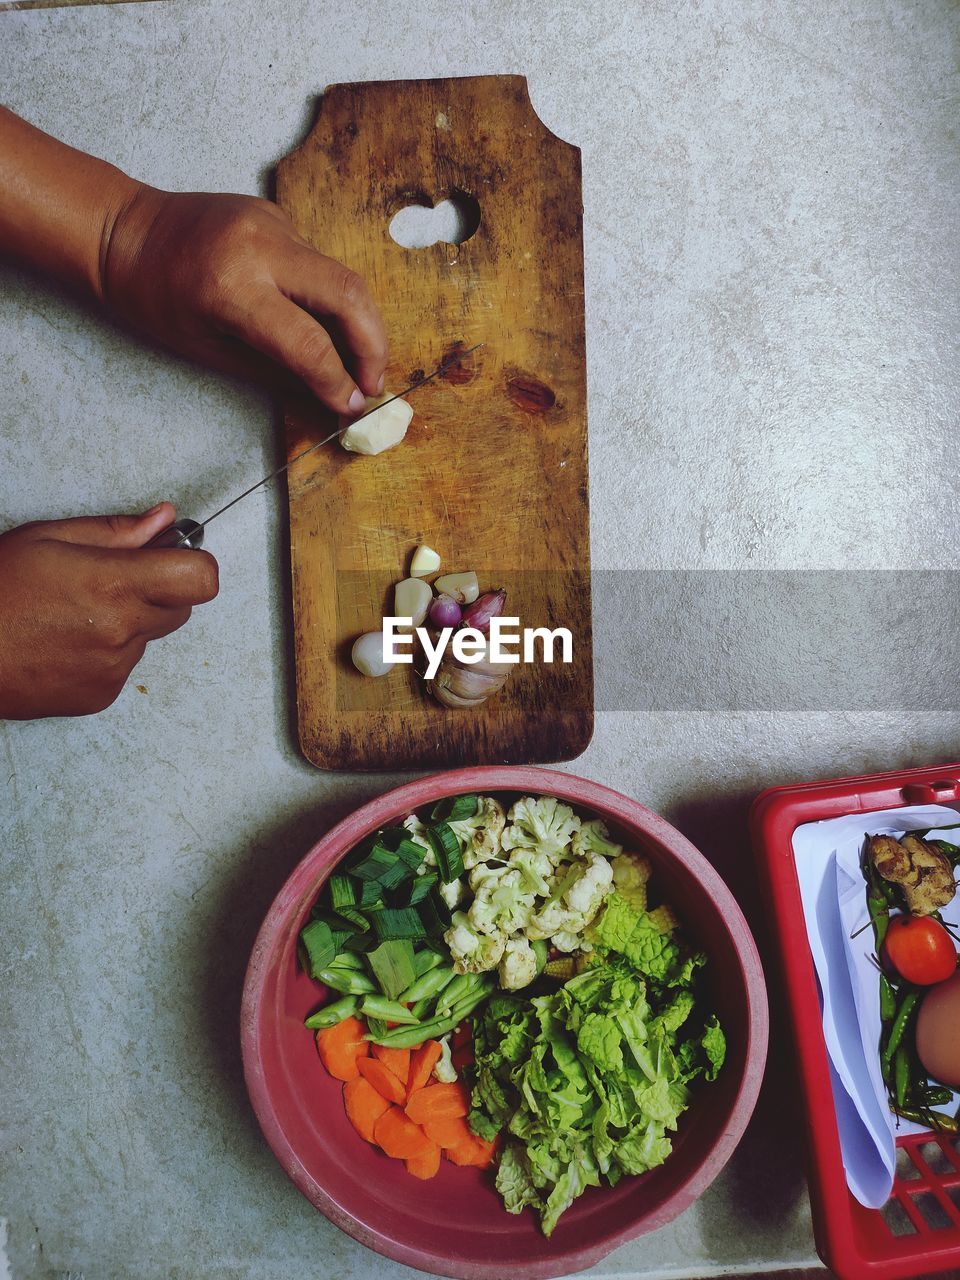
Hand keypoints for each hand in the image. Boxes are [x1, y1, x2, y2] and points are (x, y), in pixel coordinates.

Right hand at [0, 503, 217, 718]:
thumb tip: (161, 520)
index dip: (193, 564)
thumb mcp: (46, 540)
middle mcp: (121, 632)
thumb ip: (115, 531)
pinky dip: (107, 650)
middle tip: (112, 578)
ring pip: (149, 636)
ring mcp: (113, 669)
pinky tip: (65, 639)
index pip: (200, 579)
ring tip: (73, 612)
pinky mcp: (102, 695)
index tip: (173, 557)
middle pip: (181, 607)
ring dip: (128, 621)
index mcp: (114, 586)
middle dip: (159, 589)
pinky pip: (125, 665)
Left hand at [100, 188, 388, 414]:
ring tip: (357, 362)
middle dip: (374, 345)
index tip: (351, 407)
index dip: (338, 382)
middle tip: (373, 383)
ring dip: (359, 324)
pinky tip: (319, 321)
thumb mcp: (208, 350)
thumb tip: (329, 395)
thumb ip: (275, 372)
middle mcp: (261, 247)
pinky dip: (330, 299)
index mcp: (233, 287)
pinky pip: (319, 263)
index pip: (309, 343)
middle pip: (350, 295)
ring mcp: (274, 224)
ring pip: (342, 277)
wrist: (123, 231)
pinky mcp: (279, 216)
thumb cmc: (153, 300)